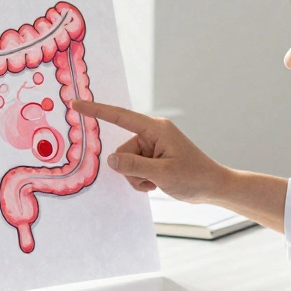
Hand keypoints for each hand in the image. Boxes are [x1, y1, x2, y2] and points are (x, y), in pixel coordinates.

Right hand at [71, 99, 228, 202]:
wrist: (214, 187)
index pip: (120, 117)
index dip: (96, 110)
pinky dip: (141, 179)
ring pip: (127, 162)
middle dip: (131, 169)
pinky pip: (134, 168)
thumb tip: (110, 159)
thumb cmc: (194, 177)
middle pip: (123, 150)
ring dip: (137, 177)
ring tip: (157, 183)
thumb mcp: (162, 174)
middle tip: (153, 180)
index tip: (76, 103)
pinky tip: (157, 184)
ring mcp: (154, 145)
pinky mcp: (154, 156)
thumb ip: (133, 165)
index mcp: (156, 129)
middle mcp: (153, 133)